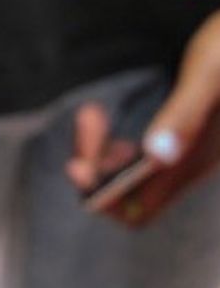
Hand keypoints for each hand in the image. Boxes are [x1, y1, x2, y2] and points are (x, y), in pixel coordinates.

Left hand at [67, 13, 219, 226]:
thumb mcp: (209, 76)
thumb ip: (185, 114)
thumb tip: (158, 154)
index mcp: (193, 163)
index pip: (136, 212)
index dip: (102, 198)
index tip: (80, 165)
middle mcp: (185, 165)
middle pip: (125, 192)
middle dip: (95, 164)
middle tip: (87, 120)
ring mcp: (181, 151)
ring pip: (127, 171)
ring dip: (99, 149)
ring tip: (91, 114)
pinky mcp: (177, 134)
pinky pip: (133, 153)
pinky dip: (110, 138)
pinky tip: (100, 112)